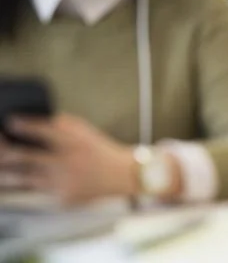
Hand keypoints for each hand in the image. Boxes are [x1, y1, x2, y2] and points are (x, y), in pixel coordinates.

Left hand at [0, 114, 137, 205]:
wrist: (122, 175)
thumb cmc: (100, 150)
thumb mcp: (85, 131)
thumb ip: (61, 125)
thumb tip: (31, 122)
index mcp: (74, 142)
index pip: (41, 130)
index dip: (23, 125)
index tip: (11, 122)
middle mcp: (67, 162)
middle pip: (24, 156)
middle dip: (5, 150)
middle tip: (0, 146)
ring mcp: (64, 182)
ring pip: (25, 178)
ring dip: (7, 172)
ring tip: (0, 168)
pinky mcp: (64, 198)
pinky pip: (41, 191)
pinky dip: (34, 184)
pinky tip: (28, 180)